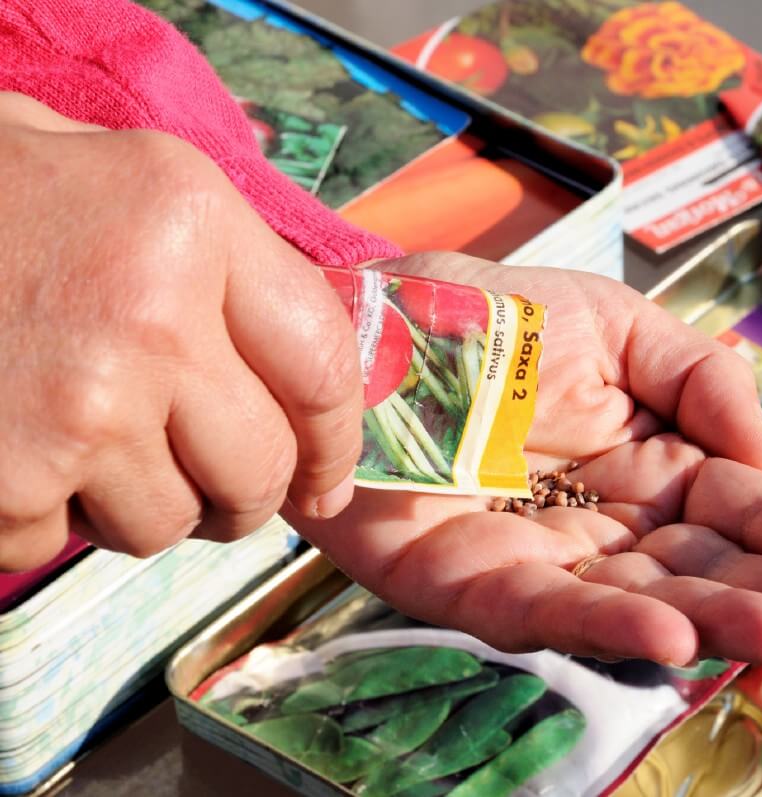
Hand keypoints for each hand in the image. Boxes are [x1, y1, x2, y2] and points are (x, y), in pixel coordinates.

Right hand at [0, 93, 362, 569]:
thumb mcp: (117, 172)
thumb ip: (225, 257)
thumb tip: (306, 351)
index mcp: (191, 226)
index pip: (321, 364)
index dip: (338, 441)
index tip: (328, 480)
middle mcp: (151, 321)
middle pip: (259, 470)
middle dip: (246, 495)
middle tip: (218, 486)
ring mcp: (76, 410)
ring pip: (166, 522)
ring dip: (141, 504)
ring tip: (87, 442)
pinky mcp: (5, 483)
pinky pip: (58, 542)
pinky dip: (41, 517)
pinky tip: (14, 449)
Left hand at [291, 252, 761, 669]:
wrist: (361, 326)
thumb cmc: (482, 318)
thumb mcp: (611, 322)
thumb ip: (698, 377)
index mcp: (650, 461)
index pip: (743, 507)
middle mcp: (609, 523)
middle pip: (710, 567)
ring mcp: (543, 561)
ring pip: (645, 601)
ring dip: (721, 622)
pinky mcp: (469, 587)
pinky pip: (545, 611)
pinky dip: (609, 626)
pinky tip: (674, 636)